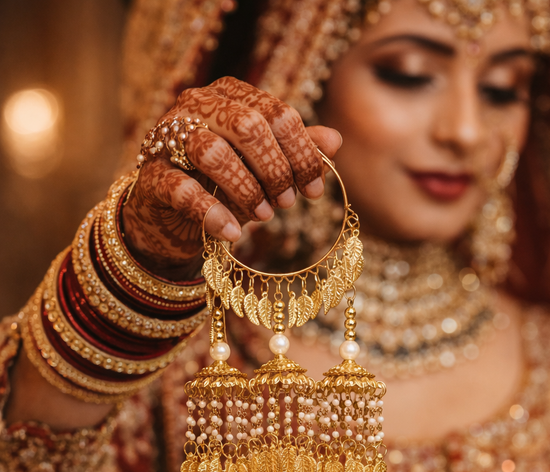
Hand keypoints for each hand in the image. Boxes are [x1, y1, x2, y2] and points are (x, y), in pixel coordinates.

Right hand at [122, 76, 341, 277]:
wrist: (168, 216)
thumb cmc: (220, 185)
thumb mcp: (261, 169)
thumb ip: (293, 151)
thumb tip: (335, 141)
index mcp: (229, 97)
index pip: (276, 113)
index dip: (301, 153)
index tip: (314, 190)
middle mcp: (196, 107)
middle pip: (246, 126)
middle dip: (274, 169)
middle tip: (287, 203)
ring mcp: (167, 139)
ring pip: (211, 151)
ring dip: (245, 188)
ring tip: (263, 217)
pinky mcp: (151, 176)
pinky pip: (182, 191)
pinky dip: (213, 214)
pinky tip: (233, 233)